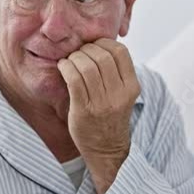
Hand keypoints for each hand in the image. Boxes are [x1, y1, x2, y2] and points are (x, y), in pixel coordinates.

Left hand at [57, 38, 140, 193]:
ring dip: (74, 58)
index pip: (121, 52)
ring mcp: (101, 103)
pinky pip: (74, 79)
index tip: (94, 46)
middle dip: (86, 50)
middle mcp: (119, 94)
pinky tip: (62, 67)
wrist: (107, 150)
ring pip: (87, 66)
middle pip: (102, 57)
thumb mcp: (123, 95)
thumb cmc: (111, 118)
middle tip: (78, 53)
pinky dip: (66, 68)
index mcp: (131, 87)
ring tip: (69, 61)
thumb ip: (117, 74)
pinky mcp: (84, 110)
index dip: (104, 43)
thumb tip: (98, 45)